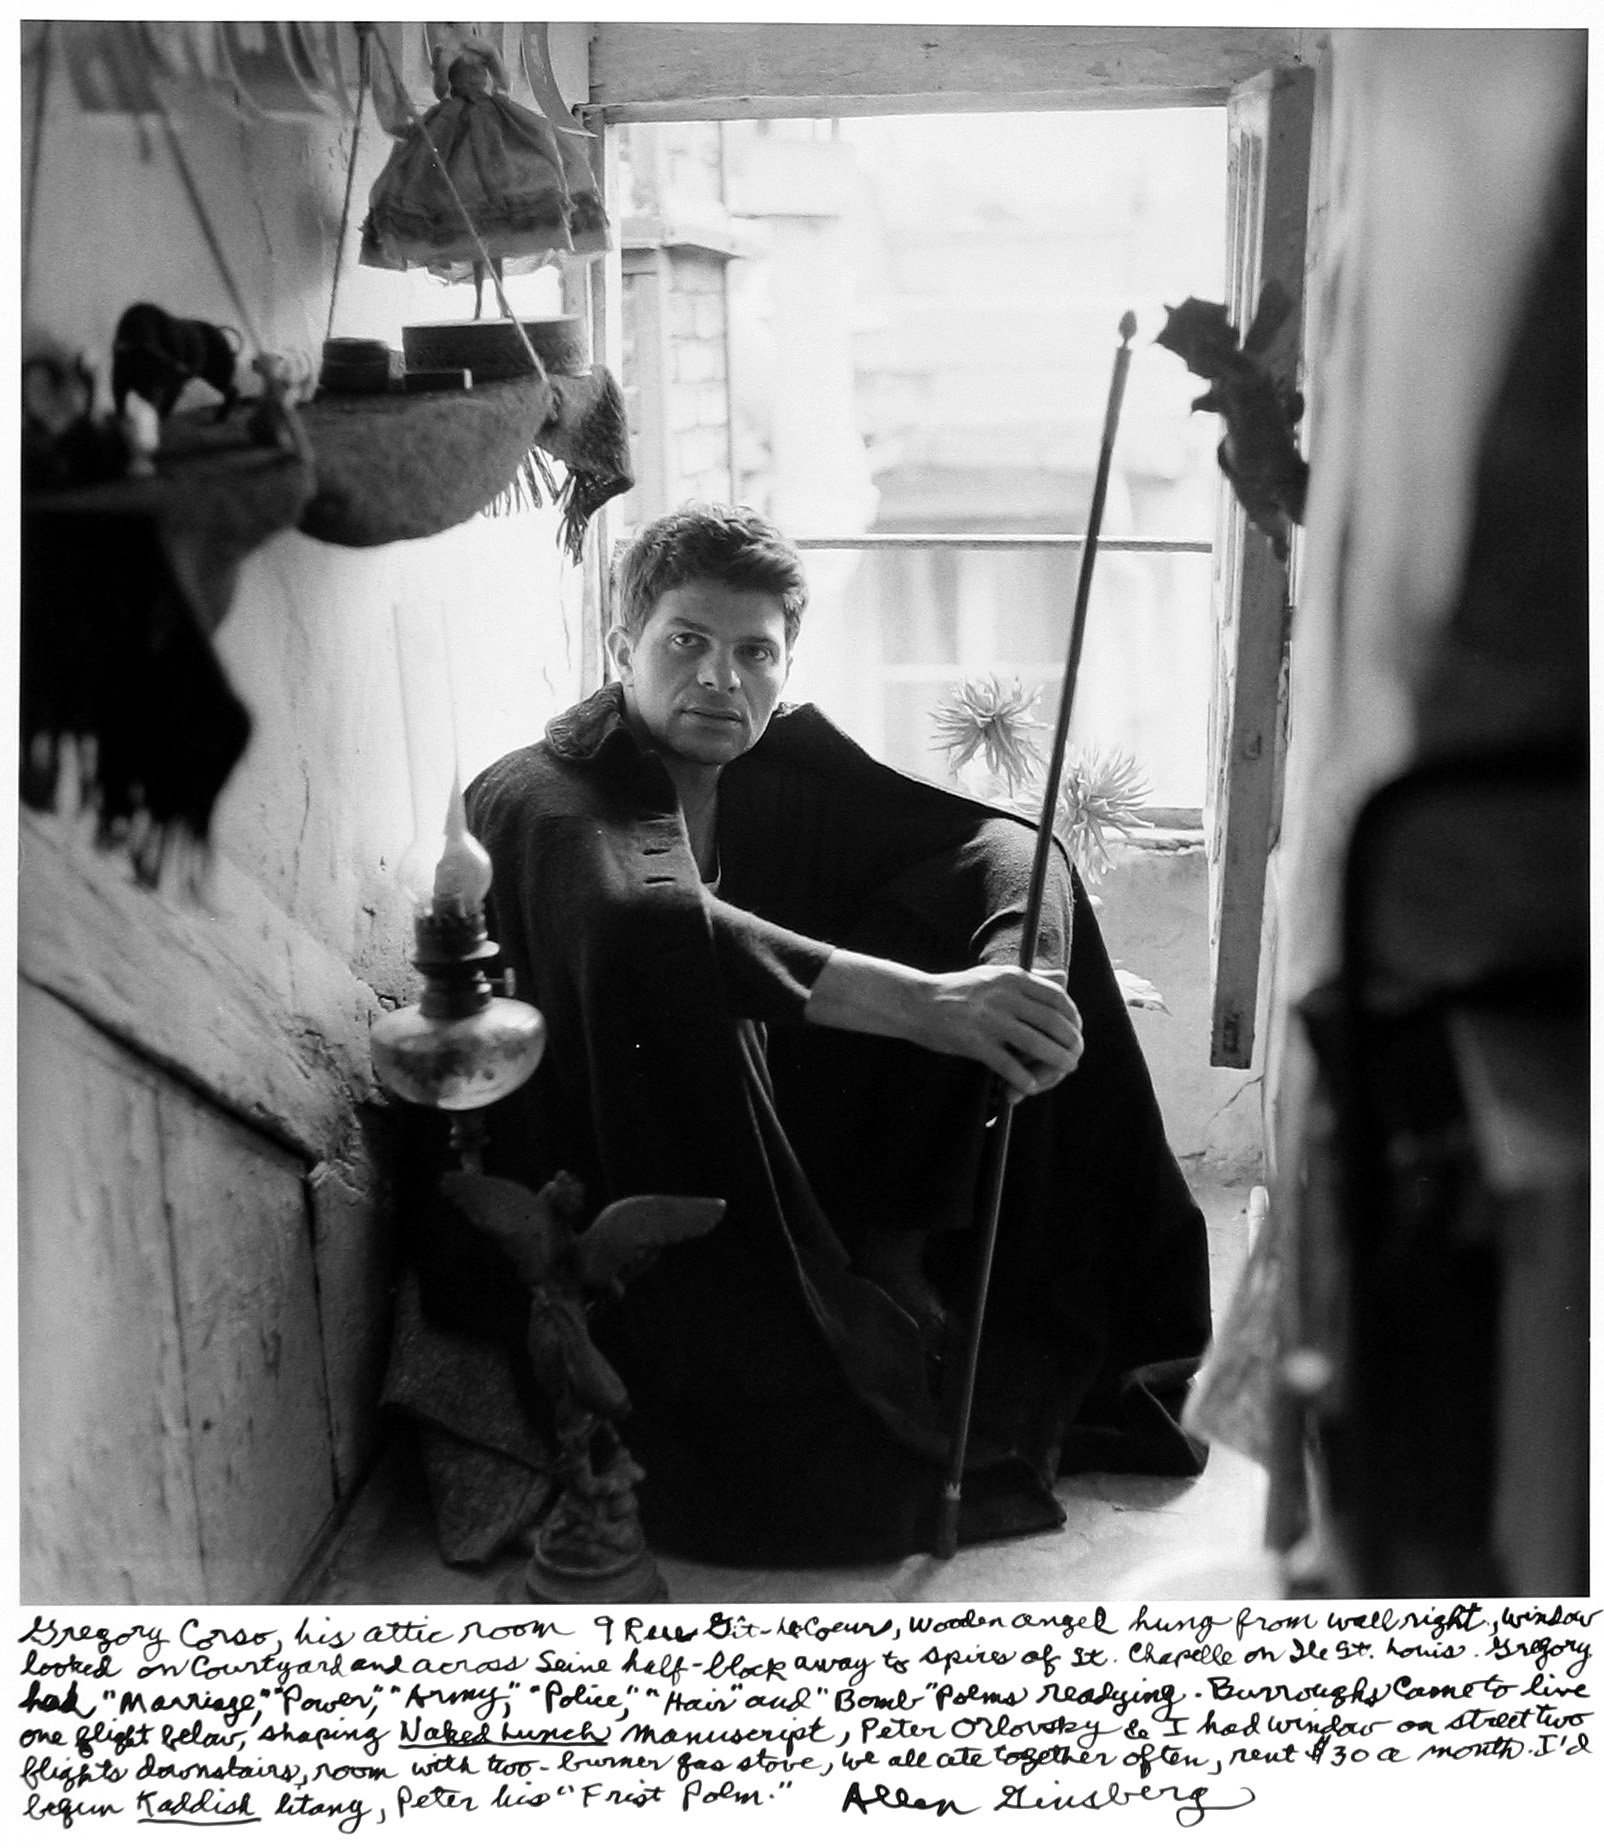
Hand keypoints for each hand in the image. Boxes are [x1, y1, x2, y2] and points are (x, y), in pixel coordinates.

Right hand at [918, 965, 1082, 1103]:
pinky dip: (1023, 1079)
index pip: (1056, 996)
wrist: (916, 1003)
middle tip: (1074, 1055)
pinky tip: (1029, 1086)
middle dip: (1070, 1042)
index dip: (1073, 1016)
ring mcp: (988, 1019)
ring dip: (1055, 1062)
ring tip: (1063, 1070)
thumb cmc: (957, 992)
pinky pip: (1008, 1065)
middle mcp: (1003, 996)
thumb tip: (1064, 979)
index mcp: (1011, 977)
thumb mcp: (994, 976)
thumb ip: (1030, 979)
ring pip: (1036, 1044)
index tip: (1075, 1031)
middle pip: (1052, 1021)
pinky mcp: (974, 1042)